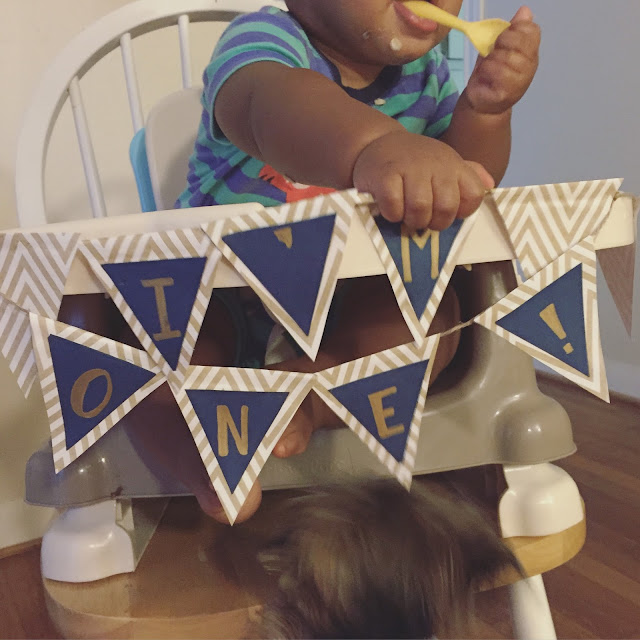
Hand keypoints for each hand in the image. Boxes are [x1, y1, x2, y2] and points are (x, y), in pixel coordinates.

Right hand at [352, 130, 493, 229]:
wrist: (377, 143)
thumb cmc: (413, 162)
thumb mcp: (444, 164)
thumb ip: (468, 175)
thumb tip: (489, 186)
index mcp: (454, 165)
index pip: (474, 195)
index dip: (461, 212)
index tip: (444, 211)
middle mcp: (436, 164)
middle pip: (446, 207)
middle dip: (434, 222)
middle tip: (422, 218)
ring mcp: (410, 168)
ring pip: (420, 209)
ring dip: (412, 220)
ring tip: (405, 215)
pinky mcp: (385, 175)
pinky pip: (394, 207)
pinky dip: (392, 214)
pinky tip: (389, 208)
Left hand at [464, 6, 539, 114]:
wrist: (482, 100)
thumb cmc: (491, 73)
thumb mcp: (500, 47)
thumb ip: (511, 30)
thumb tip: (525, 10)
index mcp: (531, 52)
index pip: (531, 30)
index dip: (514, 30)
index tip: (502, 39)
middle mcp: (530, 65)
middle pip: (517, 41)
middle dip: (500, 43)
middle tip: (493, 54)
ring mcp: (521, 80)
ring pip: (504, 57)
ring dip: (490, 60)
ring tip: (489, 69)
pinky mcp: (507, 92)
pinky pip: (495, 71)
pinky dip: (486, 71)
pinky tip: (486, 78)